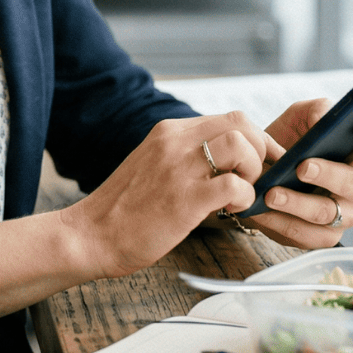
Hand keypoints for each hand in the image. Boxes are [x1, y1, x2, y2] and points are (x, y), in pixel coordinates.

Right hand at [60, 113, 285, 279]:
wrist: (90, 235)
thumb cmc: (123, 209)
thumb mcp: (152, 165)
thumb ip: (182, 156)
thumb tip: (222, 160)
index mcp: (167, 132)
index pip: (228, 118)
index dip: (255, 139)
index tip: (262, 160)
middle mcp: (174, 142)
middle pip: (239, 123)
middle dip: (260, 150)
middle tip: (256, 177)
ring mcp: (179, 169)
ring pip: (240, 146)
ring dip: (253, 170)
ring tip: (241, 192)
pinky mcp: (184, 199)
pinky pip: (234, 186)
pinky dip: (244, 199)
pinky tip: (230, 211)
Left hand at [242, 98, 352, 248]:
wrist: (260, 172)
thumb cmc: (289, 142)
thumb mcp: (299, 118)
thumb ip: (315, 111)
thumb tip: (322, 120)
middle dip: (329, 175)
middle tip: (302, 166)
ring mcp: (344, 213)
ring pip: (328, 212)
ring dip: (298, 203)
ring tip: (272, 193)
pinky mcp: (322, 235)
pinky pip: (305, 234)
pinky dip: (280, 222)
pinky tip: (262, 211)